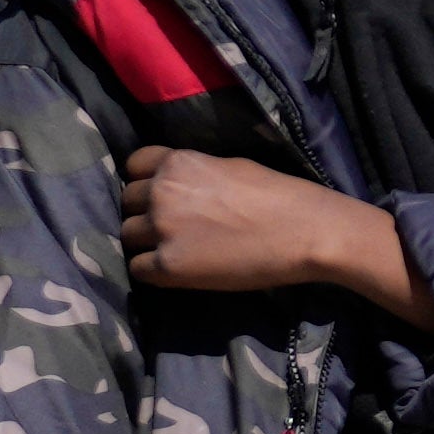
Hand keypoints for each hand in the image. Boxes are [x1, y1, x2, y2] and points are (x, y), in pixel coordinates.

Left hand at [117, 147, 433, 328]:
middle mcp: (161, 191)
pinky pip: (137, 269)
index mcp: (178, 162)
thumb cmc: (279, 195)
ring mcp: (162, 229)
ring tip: (176, 251)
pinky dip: (152, 272)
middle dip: (145, 214)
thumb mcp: (230, 166)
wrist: (305, 231)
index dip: (146, 182)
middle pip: (128, 203)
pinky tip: (178, 271)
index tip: (161, 196)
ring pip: (128, 236)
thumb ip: (194, 174)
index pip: (134, 167)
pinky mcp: (169, 265)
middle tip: (173, 229)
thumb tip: (178, 186)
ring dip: (146, 243)